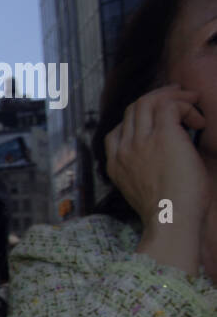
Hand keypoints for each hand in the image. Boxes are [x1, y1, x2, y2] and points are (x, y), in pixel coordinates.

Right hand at [105, 85, 207, 275]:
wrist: (171, 221)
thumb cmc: (168, 214)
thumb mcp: (144, 193)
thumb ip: (144, 173)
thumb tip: (163, 161)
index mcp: (116, 164)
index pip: (118, 130)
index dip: (139, 119)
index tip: (160, 119)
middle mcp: (124, 149)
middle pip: (133, 109)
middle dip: (157, 98)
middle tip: (179, 96)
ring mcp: (140, 141)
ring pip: (148, 101)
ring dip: (173, 95)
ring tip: (193, 100)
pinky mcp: (163, 136)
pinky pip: (170, 106)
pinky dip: (186, 106)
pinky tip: (200, 120)